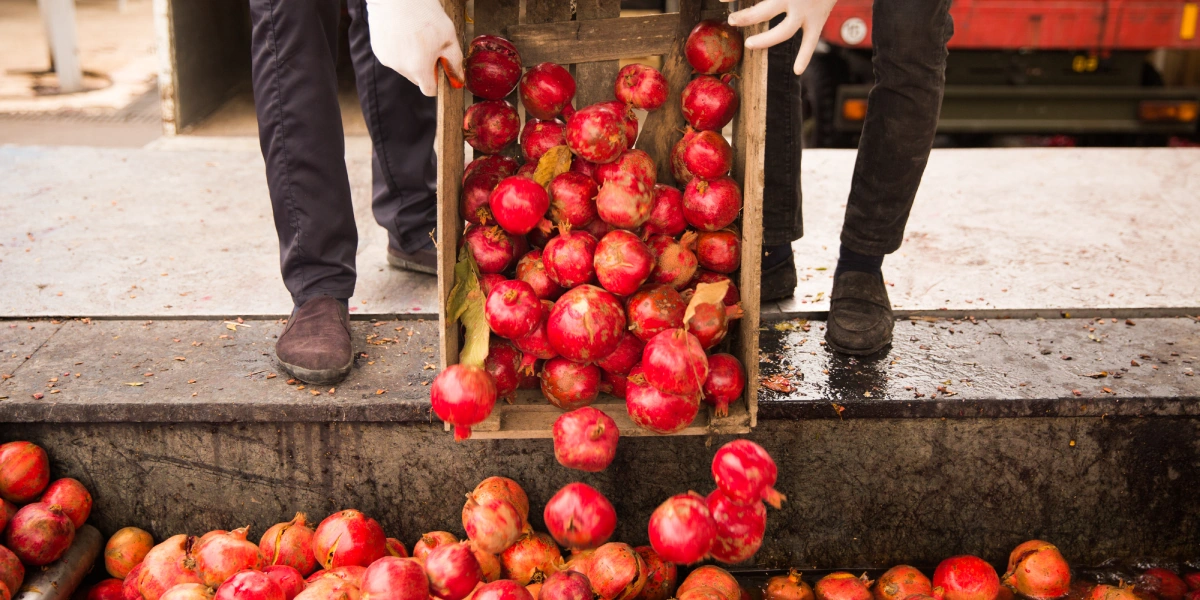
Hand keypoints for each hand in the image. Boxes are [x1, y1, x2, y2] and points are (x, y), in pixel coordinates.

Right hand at [366, 0, 464, 95]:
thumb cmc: (424, 13)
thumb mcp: (449, 37)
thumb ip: (454, 62)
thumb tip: (458, 79)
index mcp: (419, 68)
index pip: (429, 90)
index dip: (437, 80)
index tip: (439, 67)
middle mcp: (401, 68)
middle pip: (416, 78)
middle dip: (424, 67)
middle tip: (429, 45)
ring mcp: (387, 59)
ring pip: (404, 67)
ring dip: (410, 58)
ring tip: (414, 35)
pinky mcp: (378, 49)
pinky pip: (393, 56)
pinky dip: (398, 49)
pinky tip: (402, 32)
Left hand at [723, 0, 837, 74]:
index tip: (722, 0)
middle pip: (765, 11)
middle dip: (747, 17)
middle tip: (733, 20)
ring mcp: (808, 11)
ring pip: (784, 31)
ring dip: (766, 39)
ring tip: (750, 44)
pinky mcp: (818, 21)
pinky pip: (810, 42)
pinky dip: (804, 57)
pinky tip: (797, 70)